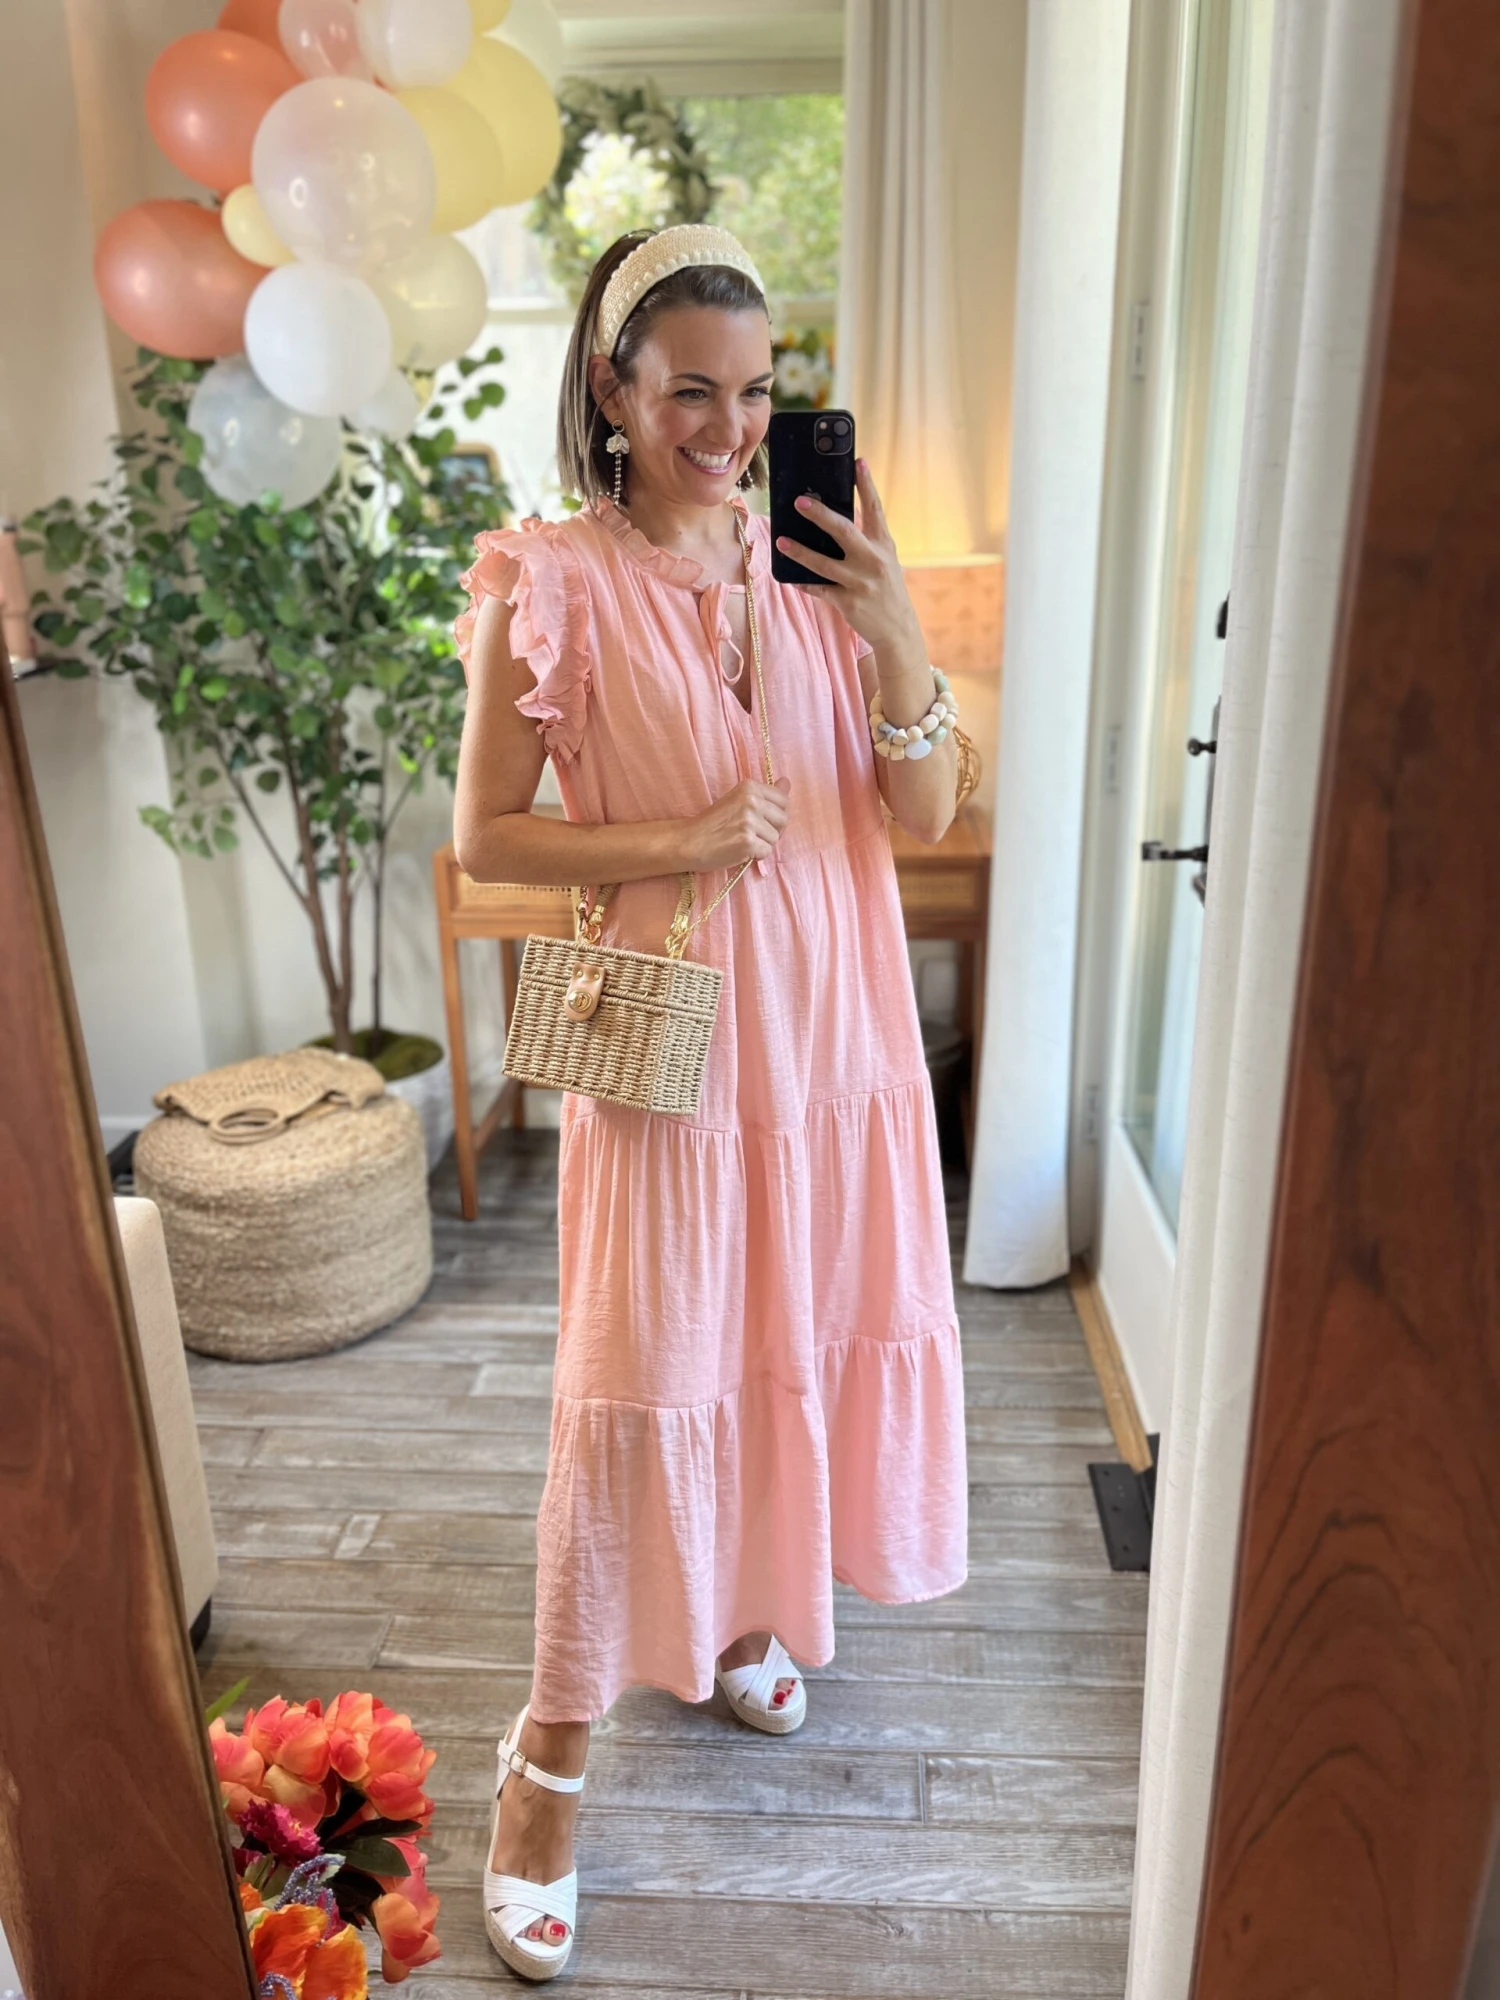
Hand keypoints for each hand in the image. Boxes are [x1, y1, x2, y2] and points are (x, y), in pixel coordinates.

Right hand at [684, 776, 790, 870]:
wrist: (689, 841)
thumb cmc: (713, 823)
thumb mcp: (738, 800)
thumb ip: (765, 794)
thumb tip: (787, 782)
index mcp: (750, 786)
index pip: (783, 800)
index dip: (776, 815)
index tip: (761, 820)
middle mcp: (751, 800)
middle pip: (783, 819)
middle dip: (772, 830)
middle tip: (752, 833)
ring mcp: (749, 821)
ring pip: (775, 838)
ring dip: (763, 844)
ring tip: (742, 841)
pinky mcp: (747, 841)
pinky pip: (766, 852)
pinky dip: (756, 855)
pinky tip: (740, 850)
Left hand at [774, 457, 923, 654]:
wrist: (898, 630)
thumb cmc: (887, 589)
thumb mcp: (885, 561)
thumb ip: (866, 542)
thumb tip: (833, 523)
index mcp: (884, 545)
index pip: (876, 509)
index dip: (867, 484)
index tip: (859, 461)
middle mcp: (873, 561)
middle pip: (844, 531)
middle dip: (820, 515)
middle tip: (799, 502)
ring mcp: (860, 582)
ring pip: (823, 563)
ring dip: (800, 551)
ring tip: (782, 541)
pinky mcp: (848, 602)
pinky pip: (819, 589)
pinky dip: (804, 582)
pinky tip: (790, 576)